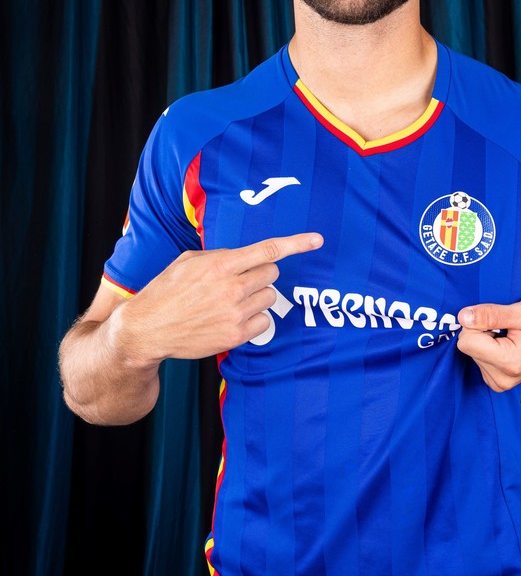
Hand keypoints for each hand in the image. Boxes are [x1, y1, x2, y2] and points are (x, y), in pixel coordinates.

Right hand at [111, 233, 322, 366]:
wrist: (148, 329)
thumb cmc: (166, 291)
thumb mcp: (188, 262)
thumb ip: (219, 256)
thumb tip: (242, 257)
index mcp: (221, 264)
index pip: (268, 250)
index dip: (297, 243)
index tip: (317, 240)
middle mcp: (232, 287)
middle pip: (272, 274)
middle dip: (260, 274)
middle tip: (240, 281)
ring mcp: (236, 313)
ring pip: (270, 297)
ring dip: (257, 297)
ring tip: (230, 302)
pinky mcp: (236, 335)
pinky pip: (265, 322)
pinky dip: (255, 319)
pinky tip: (233, 318)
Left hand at [456, 295, 520, 391]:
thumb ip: (493, 314)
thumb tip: (463, 316)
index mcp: (510, 362)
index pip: (467, 341)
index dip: (478, 322)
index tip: (498, 318)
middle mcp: (502, 378)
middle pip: (468, 346)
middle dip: (483, 331)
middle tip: (508, 326)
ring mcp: (499, 382)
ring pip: (471, 351)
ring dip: (487, 338)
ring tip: (510, 334)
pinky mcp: (495, 380)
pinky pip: (477, 357)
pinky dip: (489, 346)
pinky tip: (507, 343)